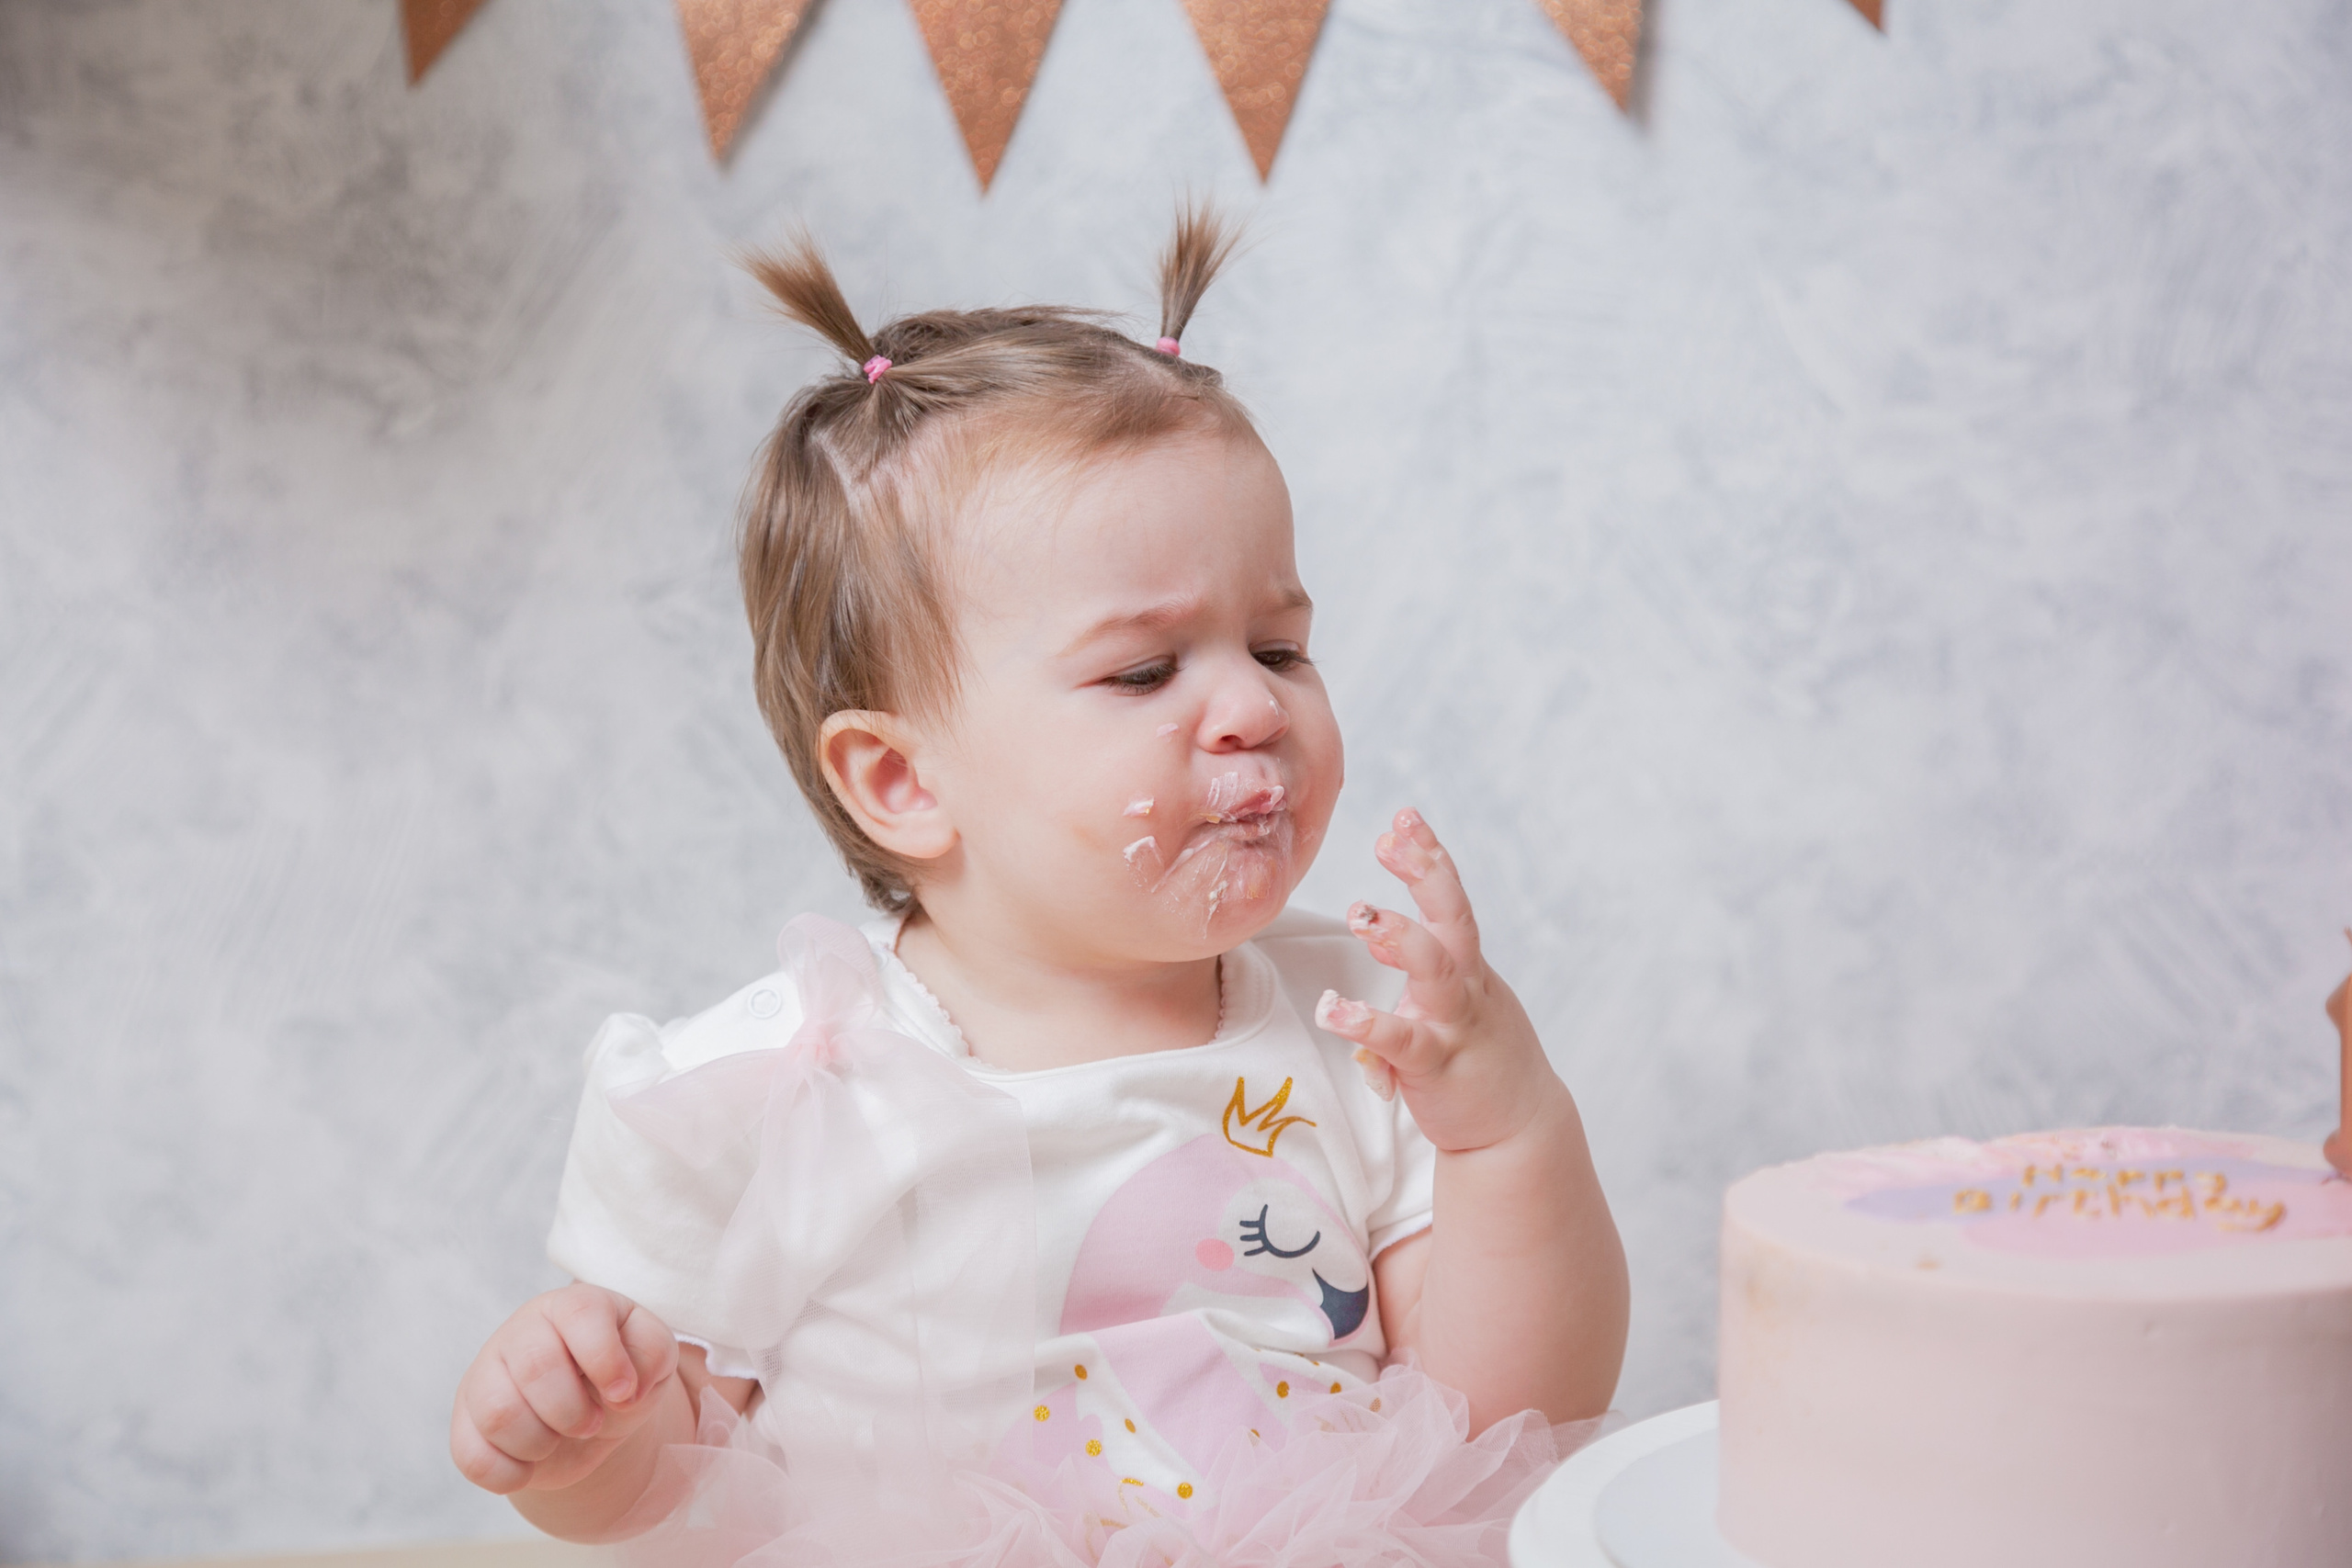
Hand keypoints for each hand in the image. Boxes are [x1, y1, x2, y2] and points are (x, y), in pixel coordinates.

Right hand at [450, 1283, 678, 1495]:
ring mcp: (486, 1375)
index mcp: (571, 1307)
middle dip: (573, 1411)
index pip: (581, 1314)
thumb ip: (651, 1352)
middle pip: (536, 1367)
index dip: (606, 1360)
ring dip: (541, 1443)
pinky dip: (511, 1474)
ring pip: (498, 1414)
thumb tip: (625, 1387)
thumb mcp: (651, 1355)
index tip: (624, 1394)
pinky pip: (473, 1457)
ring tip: (557, 1439)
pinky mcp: (465, 1421)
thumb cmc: (619, 1374)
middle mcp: (522, 1332)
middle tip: (592, 1422)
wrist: (590, 1414)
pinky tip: (531, 1463)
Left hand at [1314, 808, 1564, 1152]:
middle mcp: (1466, 987)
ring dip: (1401, 937)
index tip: (1403, 818)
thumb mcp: (1448, 1007)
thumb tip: (1372, 938)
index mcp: (1468, 968)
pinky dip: (1366, 1024)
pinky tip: (1332, 1011)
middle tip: (1394, 836)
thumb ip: (1414, 970)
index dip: (1429, 857)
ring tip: (1360, 913)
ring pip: (1435, 970)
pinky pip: (1401, 1041)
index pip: (1451, 901)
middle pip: (1453, 917)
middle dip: (1427, 872)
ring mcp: (1454, 1025)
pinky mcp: (1437, 1067)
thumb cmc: (1476, 1060)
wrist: (1518, 1132)